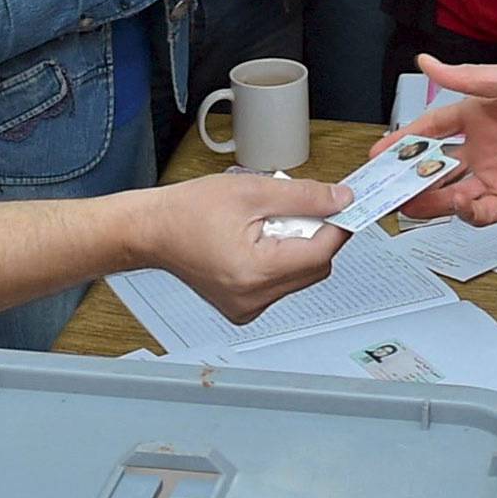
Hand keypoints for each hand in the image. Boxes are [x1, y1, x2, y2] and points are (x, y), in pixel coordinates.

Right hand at [137, 174, 351, 322]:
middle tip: (292, 210)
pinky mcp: (244, 307)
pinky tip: (257, 242)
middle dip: (314, 235)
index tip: (345, 206)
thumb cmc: (188, 211)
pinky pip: (281, 283)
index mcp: (255, 272)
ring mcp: (248, 307)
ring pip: (301, 276)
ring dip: (296, 247)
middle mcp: (253, 298)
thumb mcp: (253, 190)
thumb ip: (305, 196)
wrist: (152, 230)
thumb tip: (342, 199)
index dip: (338, 226)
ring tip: (265, 225)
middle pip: (316, 267)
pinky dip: (281, 260)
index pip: (321, 253)